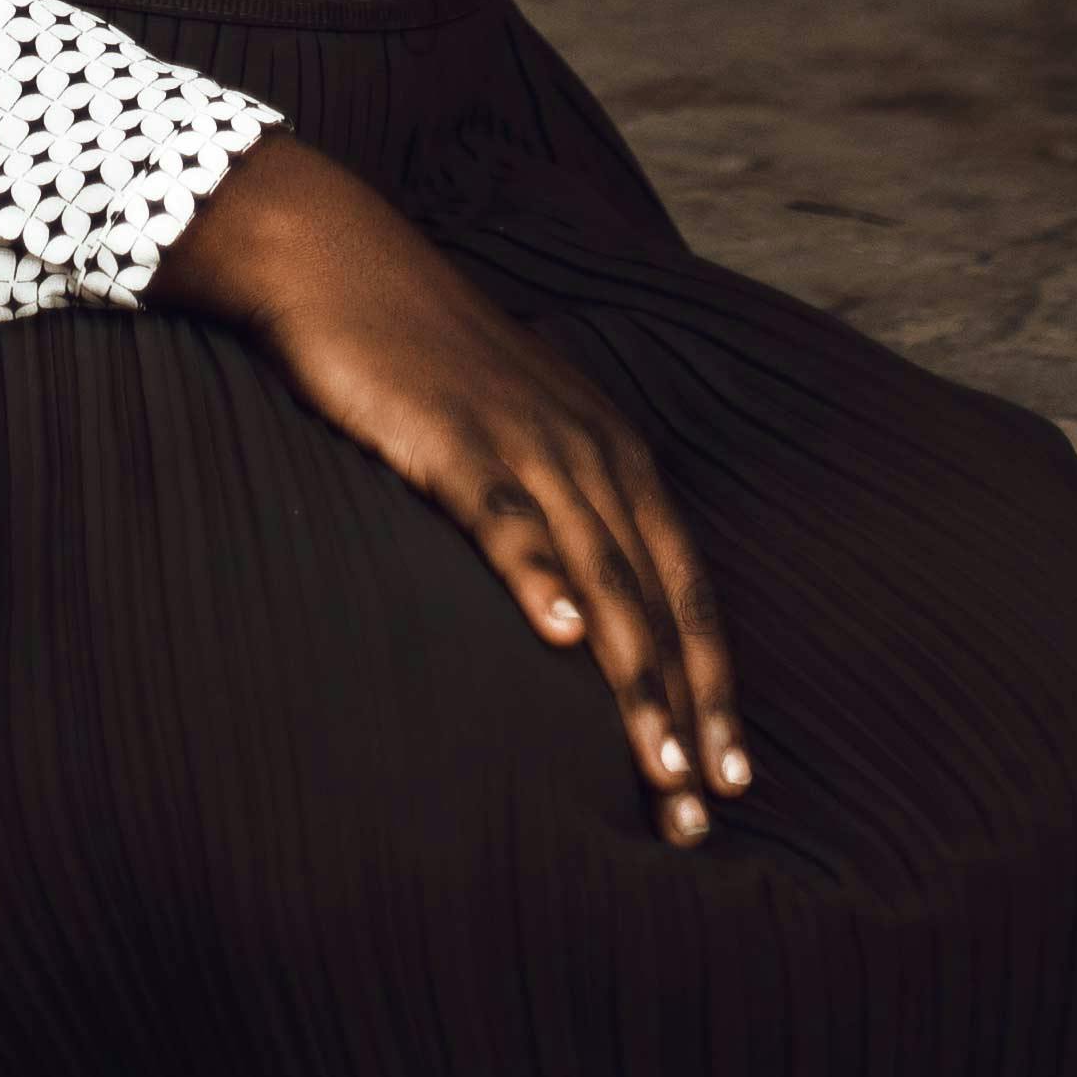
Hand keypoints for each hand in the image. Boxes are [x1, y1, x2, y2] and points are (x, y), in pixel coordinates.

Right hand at [154, 131, 747, 846]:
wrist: (344, 262)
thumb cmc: (427, 359)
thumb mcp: (518, 428)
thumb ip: (559, 503)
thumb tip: (584, 601)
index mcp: (613, 450)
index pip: (684, 583)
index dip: (714, 681)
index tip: (732, 779)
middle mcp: (589, 448)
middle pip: (657, 598)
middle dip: (688, 711)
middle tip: (702, 813)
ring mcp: (525, 441)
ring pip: (601, 575)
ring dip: (636, 678)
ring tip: (659, 769)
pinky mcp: (455, 438)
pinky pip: (507, 517)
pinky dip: (541, 575)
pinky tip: (561, 636)